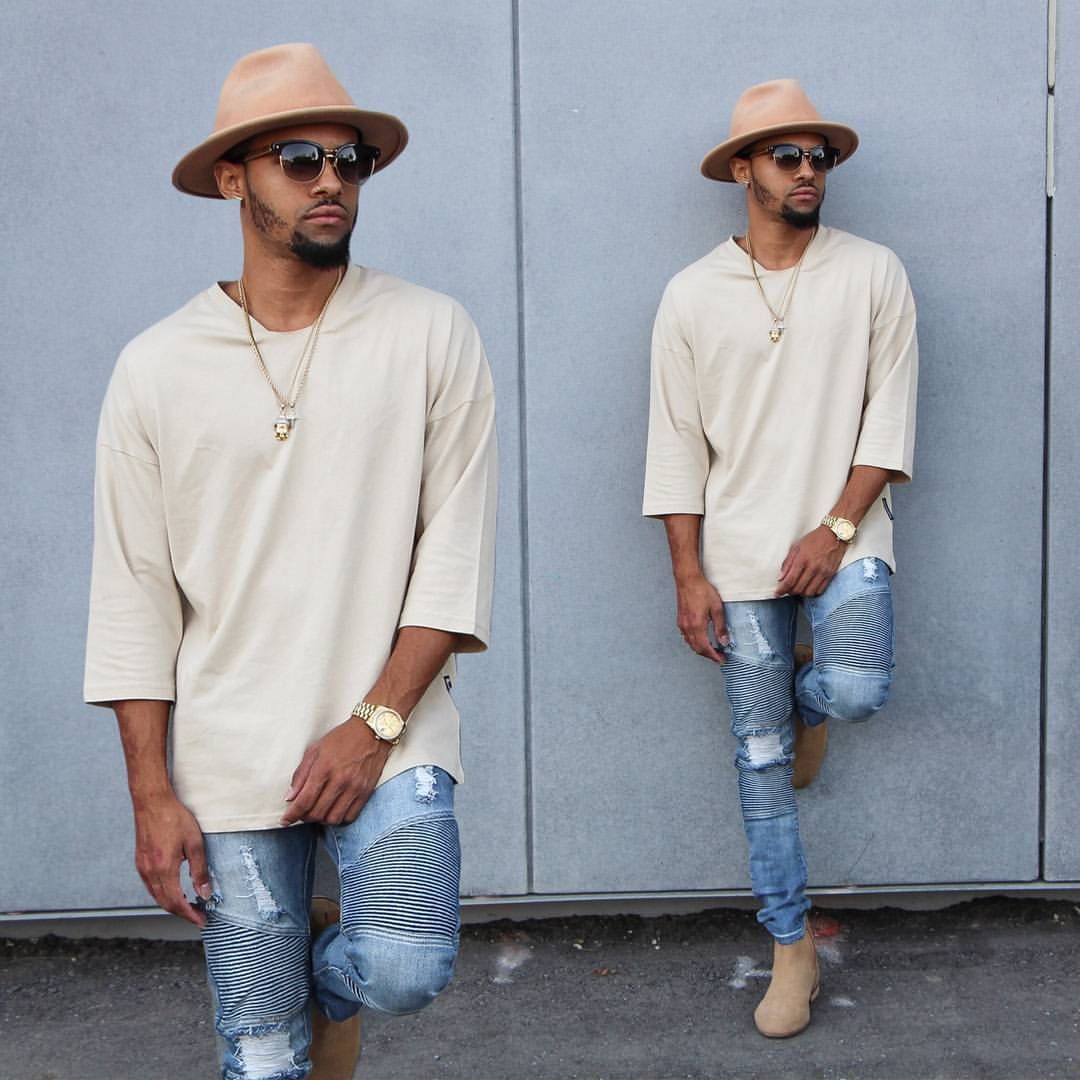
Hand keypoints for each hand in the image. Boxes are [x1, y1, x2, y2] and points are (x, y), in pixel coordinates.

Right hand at [131, 791, 210, 926]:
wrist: (152, 802)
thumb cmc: (174, 818)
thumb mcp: (194, 843)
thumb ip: (199, 870)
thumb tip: (204, 893)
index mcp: (164, 869)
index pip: (176, 902)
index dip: (189, 915)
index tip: (201, 920)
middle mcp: (149, 872)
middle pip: (165, 903)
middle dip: (182, 913)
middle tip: (198, 916)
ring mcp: (142, 868)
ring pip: (156, 896)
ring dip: (172, 904)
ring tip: (189, 905)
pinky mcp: (140, 862)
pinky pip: (150, 886)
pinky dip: (163, 894)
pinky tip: (174, 890)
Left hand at [281, 717, 391, 826]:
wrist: (372, 731)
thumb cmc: (342, 738)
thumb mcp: (315, 749)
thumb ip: (301, 774)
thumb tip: (291, 797)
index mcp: (324, 767)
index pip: (304, 800)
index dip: (292, 815)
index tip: (286, 820)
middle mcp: (340, 780)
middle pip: (317, 813)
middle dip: (305, 817)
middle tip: (302, 813)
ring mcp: (355, 787)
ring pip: (333, 819)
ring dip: (322, 820)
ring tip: (318, 811)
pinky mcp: (366, 791)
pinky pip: (350, 816)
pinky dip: (339, 818)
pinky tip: (334, 810)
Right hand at [675, 573, 728, 662]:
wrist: (688, 580)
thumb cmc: (702, 590)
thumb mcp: (717, 608)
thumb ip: (720, 627)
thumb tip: (724, 641)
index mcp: (697, 626)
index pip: (705, 648)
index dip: (714, 656)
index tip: (721, 660)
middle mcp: (687, 627)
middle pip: (697, 649)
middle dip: (708, 655)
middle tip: (719, 656)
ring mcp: (682, 624)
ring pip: (691, 644)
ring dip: (701, 649)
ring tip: (712, 649)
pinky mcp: (680, 620)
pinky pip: (686, 637)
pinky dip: (694, 642)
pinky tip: (701, 639)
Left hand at [776, 526, 844, 596]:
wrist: (834, 534)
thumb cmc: (813, 540)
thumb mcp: (796, 547)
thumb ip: (787, 563)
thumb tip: (780, 578)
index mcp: (802, 559)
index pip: (790, 580)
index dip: (782, 589)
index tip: (777, 593)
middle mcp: (813, 567)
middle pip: (798, 588)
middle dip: (790, 592)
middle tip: (786, 590)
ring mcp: (823, 572)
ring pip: (809, 592)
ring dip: (801, 593)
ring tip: (797, 588)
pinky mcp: (831, 574)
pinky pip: (820, 590)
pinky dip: (812, 592)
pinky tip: (808, 587)